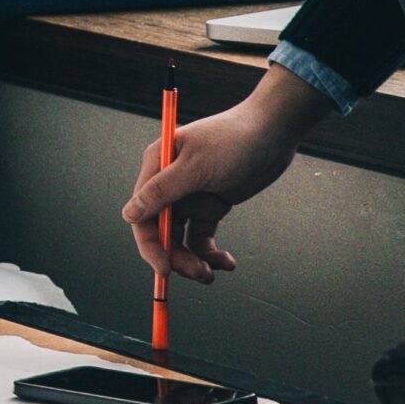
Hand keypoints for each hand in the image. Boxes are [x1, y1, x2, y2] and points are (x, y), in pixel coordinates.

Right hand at [119, 72, 328, 281]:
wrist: (275, 130)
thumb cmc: (235, 139)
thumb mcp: (197, 166)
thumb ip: (162, 191)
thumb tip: (130, 214)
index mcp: (157, 168)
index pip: (142, 215)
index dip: (150, 245)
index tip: (164, 268)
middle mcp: (168, 184)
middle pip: (161, 232)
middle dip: (176, 256)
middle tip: (199, 273)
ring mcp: (190, 196)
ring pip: (181, 238)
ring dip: (194, 259)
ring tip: (213, 271)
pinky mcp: (211, 205)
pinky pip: (203, 236)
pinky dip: (211, 252)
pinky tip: (225, 261)